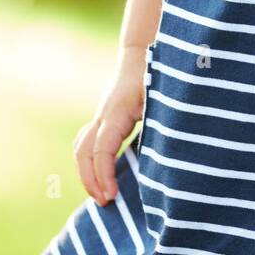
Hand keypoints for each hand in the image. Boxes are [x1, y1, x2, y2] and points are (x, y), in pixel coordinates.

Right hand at [73, 45, 148, 206]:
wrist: (145, 51)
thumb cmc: (158, 72)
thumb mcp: (164, 96)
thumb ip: (164, 122)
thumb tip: (173, 155)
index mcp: (117, 111)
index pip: (101, 149)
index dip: (103, 175)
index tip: (111, 196)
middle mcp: (104, 114)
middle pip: (83, 151)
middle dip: (90, 180)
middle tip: (105, 203)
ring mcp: (102, 115)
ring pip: (81, 148)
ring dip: (87, 173)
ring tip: (103, 197)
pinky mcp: (106, 118)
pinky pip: (88, 143)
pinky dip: (90, 162)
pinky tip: (104, 178)